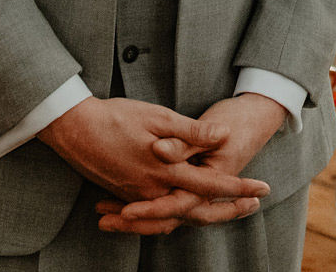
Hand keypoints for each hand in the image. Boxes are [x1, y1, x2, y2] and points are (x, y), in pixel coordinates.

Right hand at [97, 93, 285, 233]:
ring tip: (224, 212)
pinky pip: (154, 217)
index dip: (239, 187)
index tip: (262, 188)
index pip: (212, 184)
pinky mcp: (126, 195)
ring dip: (202, 215)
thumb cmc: (117, 117)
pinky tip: (179, 213)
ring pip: (176, 217)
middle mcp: (154, 191)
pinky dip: (172, 219)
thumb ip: (191, 131)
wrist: (73, 129)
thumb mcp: (158, 116)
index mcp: (167, 170)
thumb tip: (222, 136)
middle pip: (198, 210)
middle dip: (229, 210)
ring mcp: (138, 197)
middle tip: (253, 206)